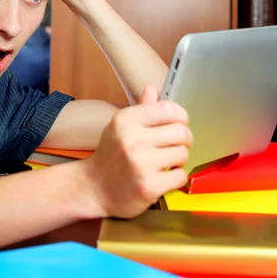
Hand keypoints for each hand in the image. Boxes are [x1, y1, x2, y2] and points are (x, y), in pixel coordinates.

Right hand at [83, 87, 191, 217]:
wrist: (94, 189)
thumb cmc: (110, 157)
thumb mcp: (120, 128)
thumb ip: (141, 109)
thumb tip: (152, 88)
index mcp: (126, 120)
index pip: (169, 109)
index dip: (180, 117)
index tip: (177, 124)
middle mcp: (132, 139)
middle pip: (181, 132)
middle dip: (183, 140)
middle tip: (174, 146)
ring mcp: (141, 164)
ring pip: (183, 154)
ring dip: (178, 160)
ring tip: (165, 162)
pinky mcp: (149, 186)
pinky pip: (181, 176)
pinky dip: (175, 178)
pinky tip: (163, 177)